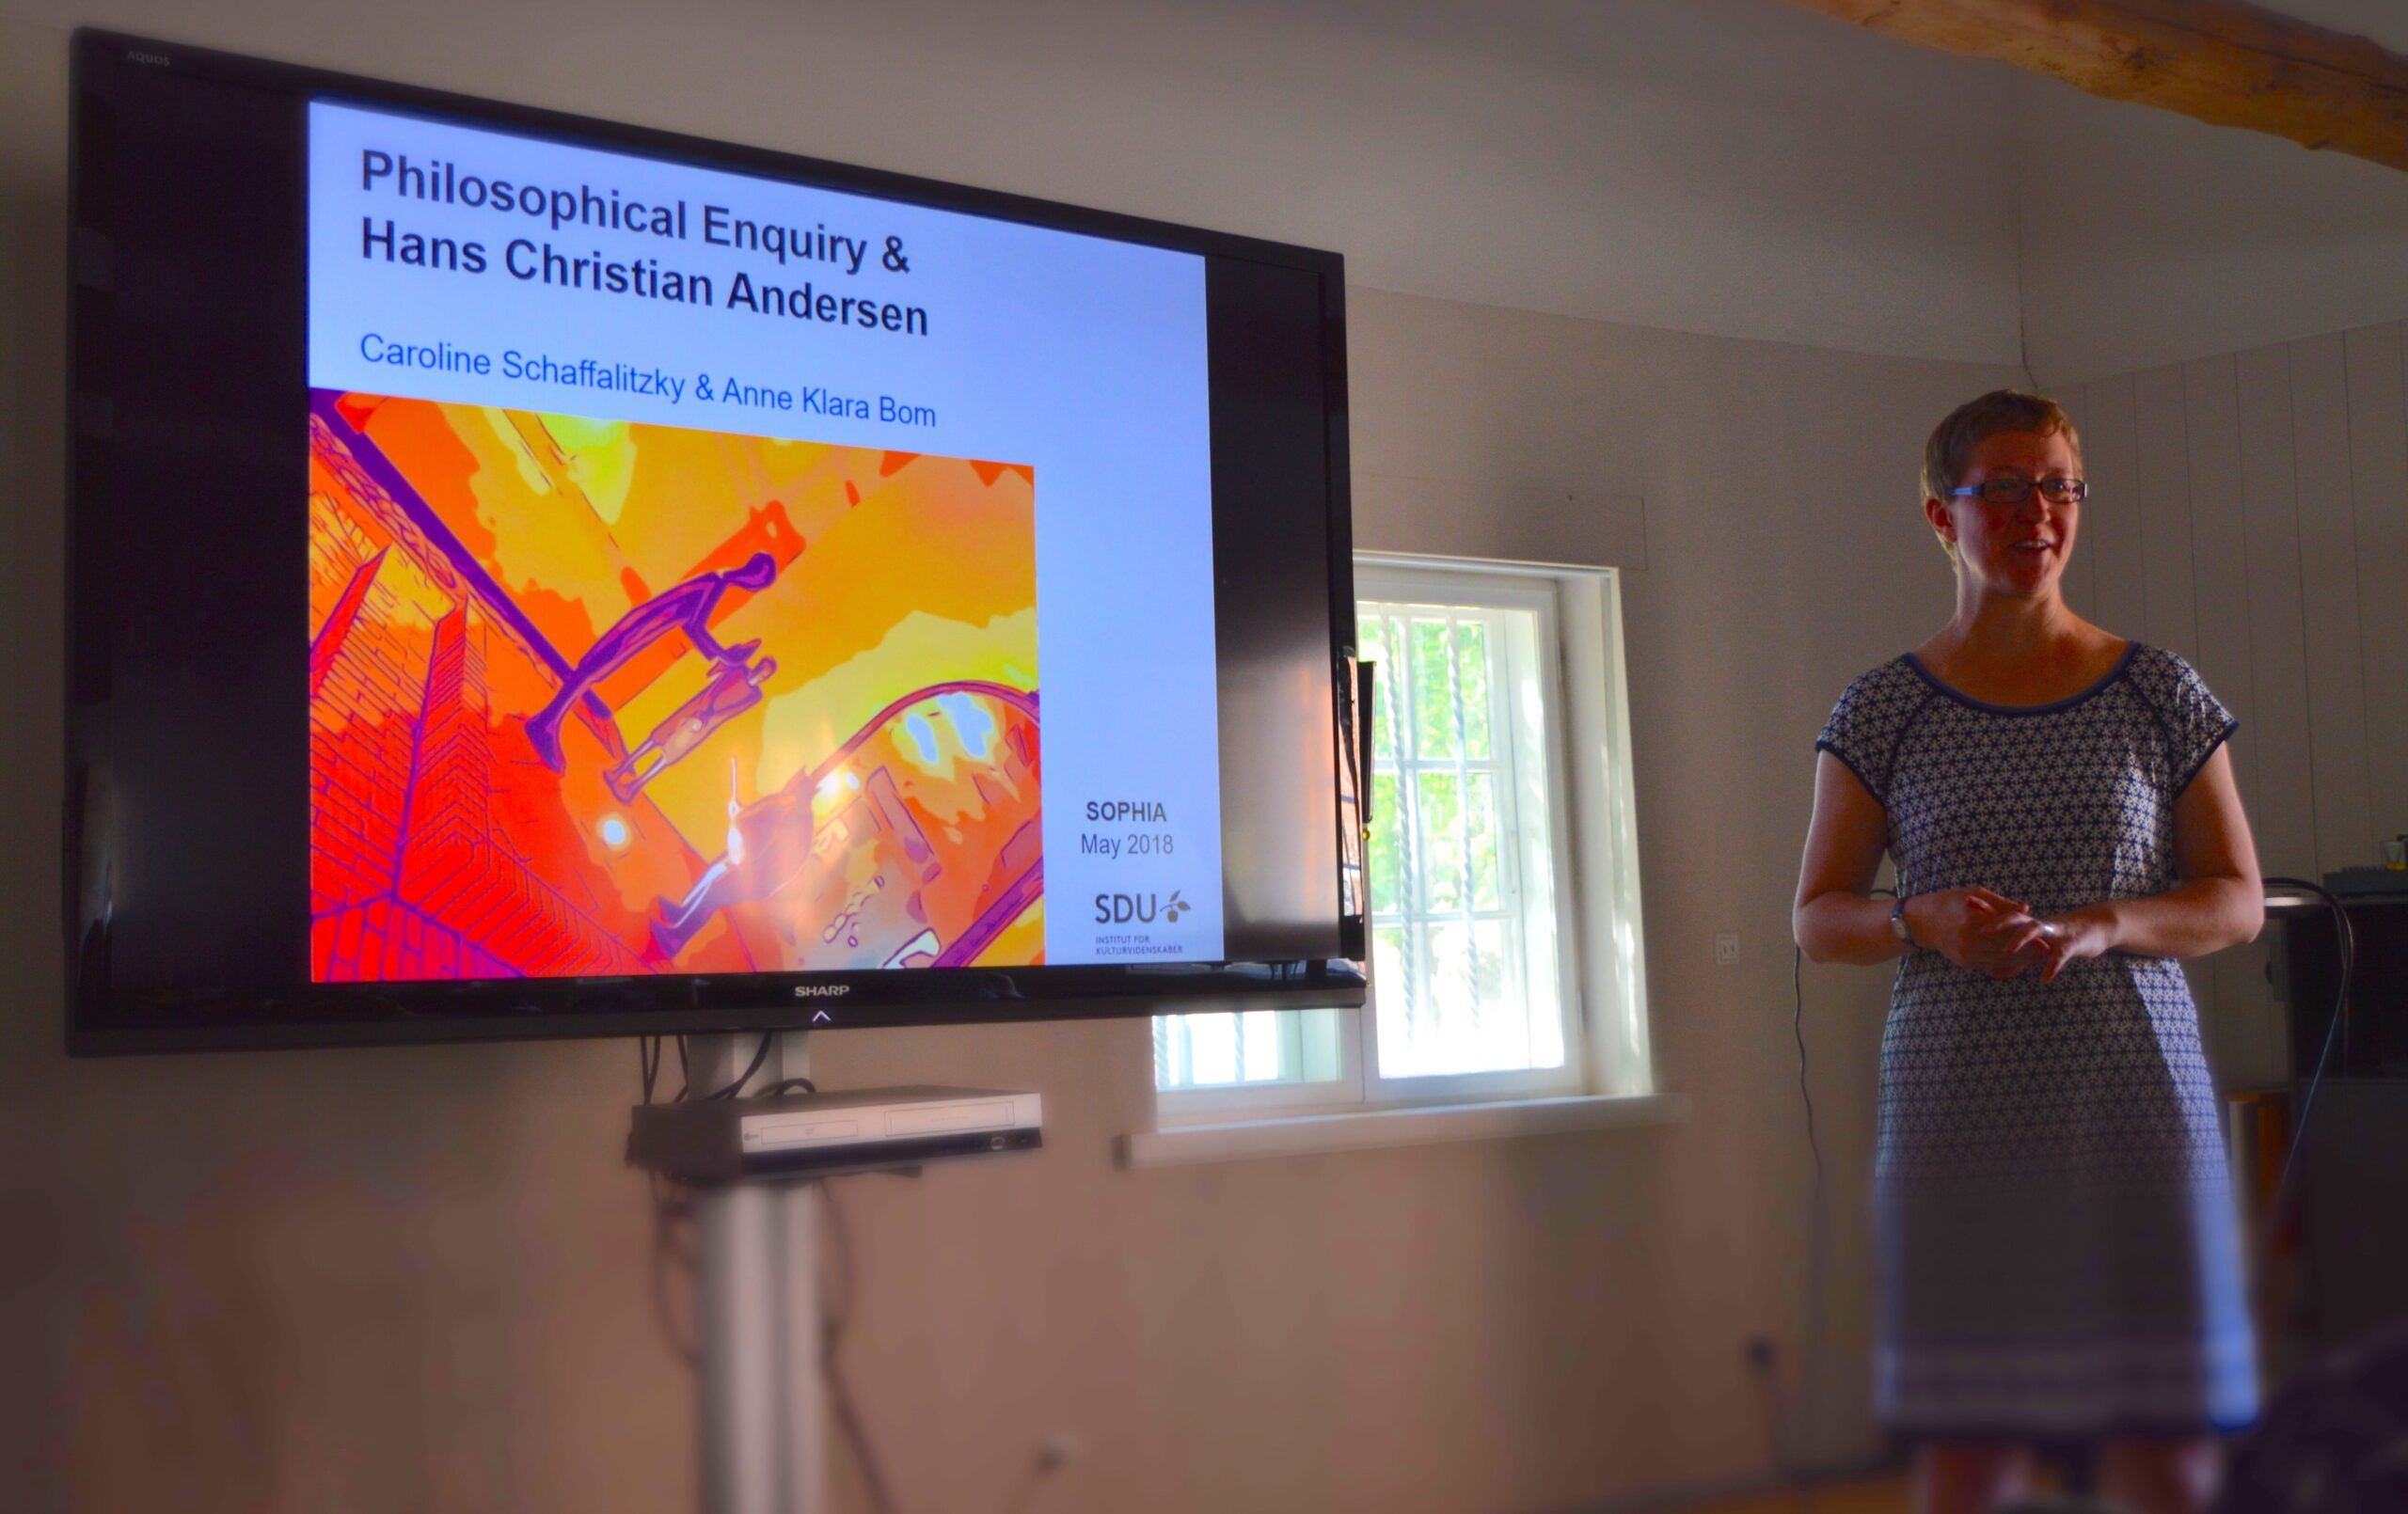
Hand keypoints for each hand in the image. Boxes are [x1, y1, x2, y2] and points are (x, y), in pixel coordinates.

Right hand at [1905, 887, 2042, 978]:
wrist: (1921, 921)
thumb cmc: (1949, 901)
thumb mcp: (1974, 893)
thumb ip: (2001, 903)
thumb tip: (2026, 907)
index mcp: (1970, 921)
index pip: (2005, 934)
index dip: (2027, 940)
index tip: (2046, 940)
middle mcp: (1967, 942)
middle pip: (2005, 950)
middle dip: (2029, 952)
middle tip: (2048, 951)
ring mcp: (1965, 955)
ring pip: (1999, 961)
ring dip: (2021, 960)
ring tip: (2039, 957)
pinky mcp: (1964, 963)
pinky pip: (1990, 965)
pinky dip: (2007, 963)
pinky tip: (2021, 960)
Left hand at [1981, 907, 2114, 982]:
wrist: (2098, 927)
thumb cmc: (2062, 937)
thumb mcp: (2037, 948)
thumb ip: (2016, 959)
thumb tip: (1993, 973)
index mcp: (2029, 924)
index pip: (2003, 914)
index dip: (1985, 909)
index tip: (1965, 902)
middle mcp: (2039, 925)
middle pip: (2015, 918)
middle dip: (1997, 922)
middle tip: (1979, 929)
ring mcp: (2056, 933)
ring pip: (2036, 930)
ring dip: (2021, 939)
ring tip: (2007, 950)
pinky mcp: (2073, 944)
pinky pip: (2061, 954)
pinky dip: (2053, 965)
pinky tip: (2045, 978)